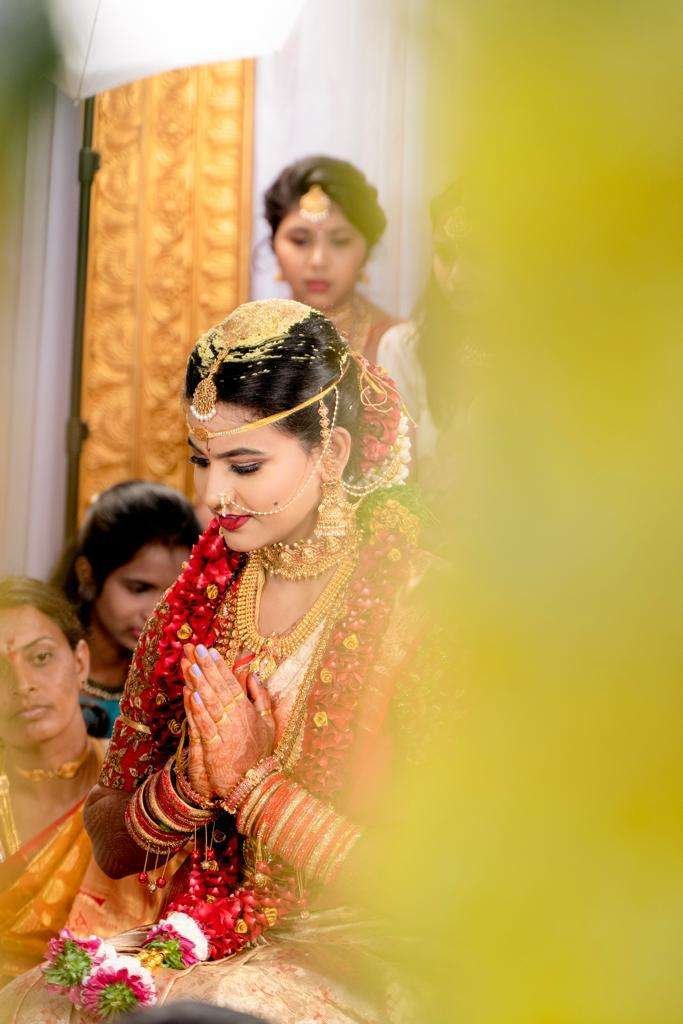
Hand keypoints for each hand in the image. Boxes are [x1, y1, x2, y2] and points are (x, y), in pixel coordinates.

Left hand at [182, 644, 274, 798]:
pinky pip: (206, 726)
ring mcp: (226, 732)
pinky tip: (192, 696)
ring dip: (200, 683)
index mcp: (247, 711)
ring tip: (190, 665)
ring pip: (211, 703)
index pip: (231, 683)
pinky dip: (199, 711)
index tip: (210, 650)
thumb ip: (261, 698)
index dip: (219, 666)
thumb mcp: (268, 723)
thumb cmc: (260, 754)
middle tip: (194, 648)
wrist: (256, 784)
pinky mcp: (215, 748)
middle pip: (219, 688)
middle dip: (206, 667)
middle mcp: (236, 718)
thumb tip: (253, 675)